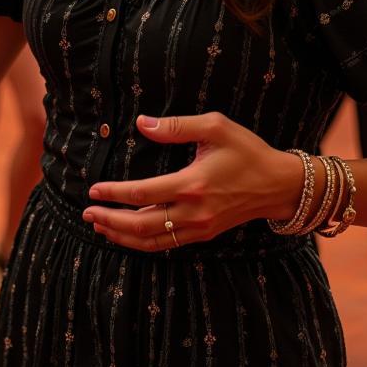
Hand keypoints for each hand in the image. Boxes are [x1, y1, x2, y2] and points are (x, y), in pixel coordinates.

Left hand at [82, 113, 301, 251]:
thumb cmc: (247, 151)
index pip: (143, 194)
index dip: (114, 194)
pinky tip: (128, 235)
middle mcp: (194, 212)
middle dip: (111, 221)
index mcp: (193, 184)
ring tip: (100, 226)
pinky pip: (168, 244)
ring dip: (123, 236)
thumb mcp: (215, 127)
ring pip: (153, 240)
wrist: (279, 185)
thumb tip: (142, 122)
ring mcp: (200, 227)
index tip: (93, 190)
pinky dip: (144, 242)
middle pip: (142, 225)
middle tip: (87, 214)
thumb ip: (176, 126)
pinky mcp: (205, 234)